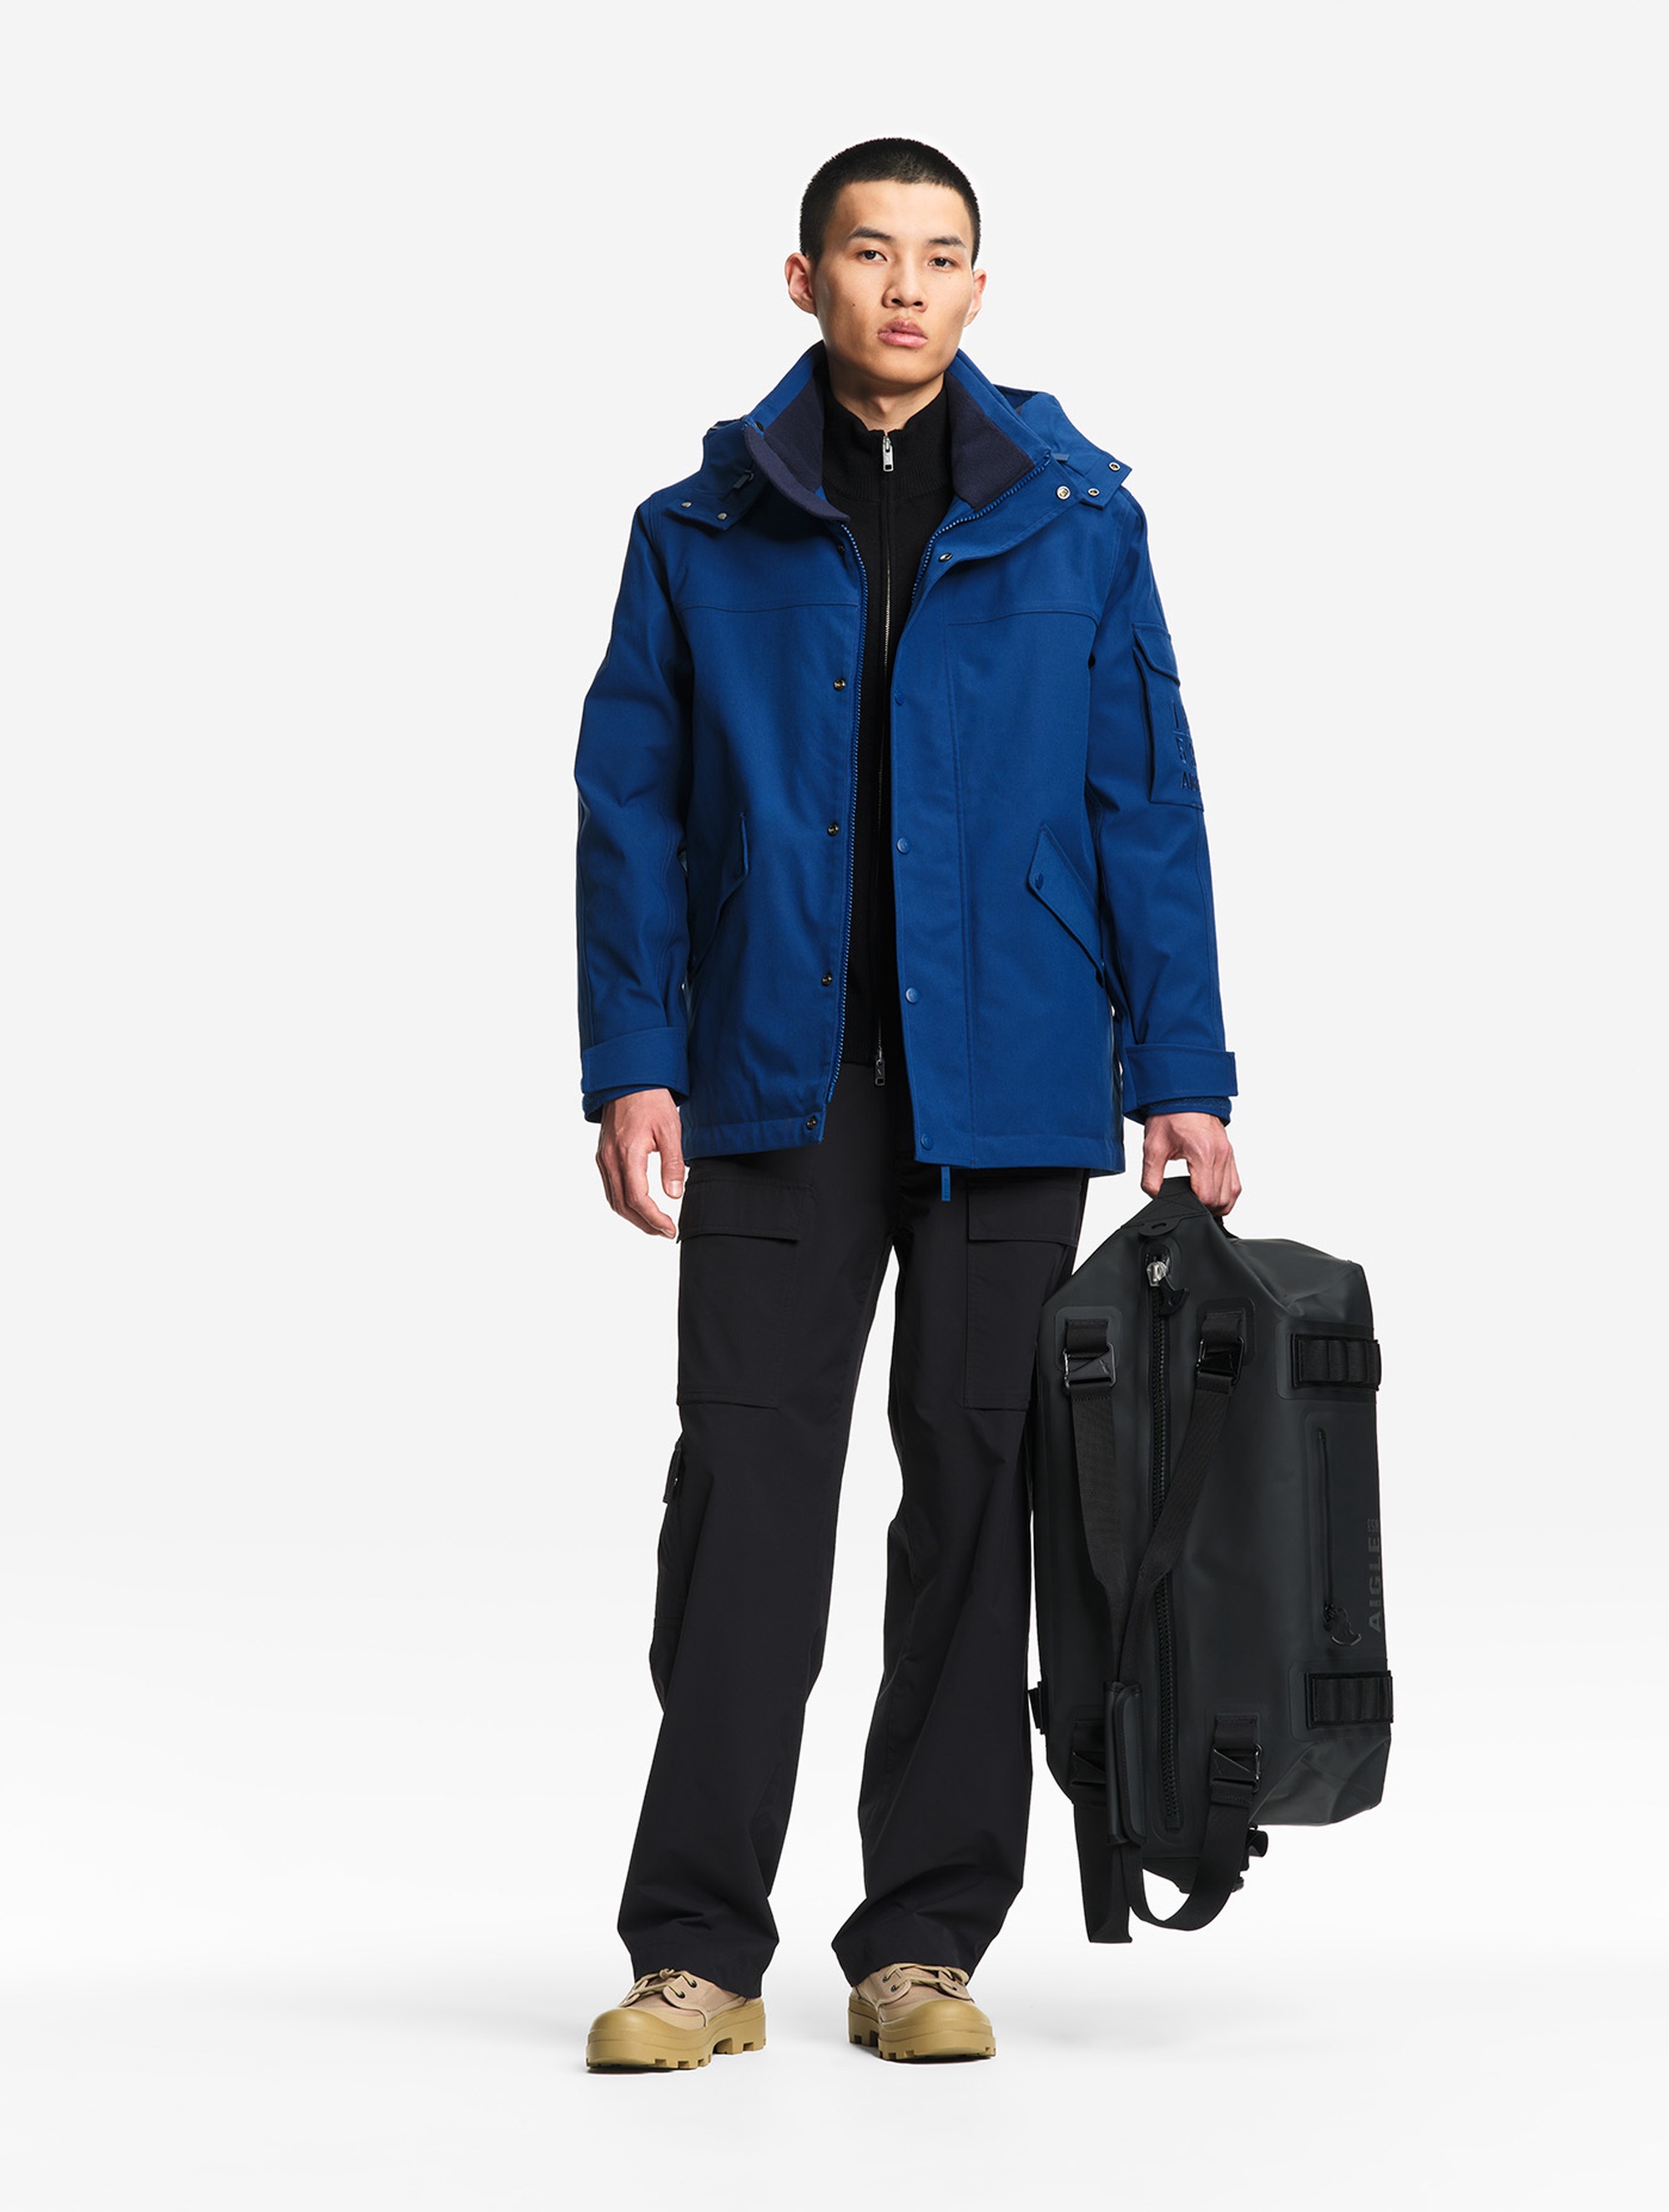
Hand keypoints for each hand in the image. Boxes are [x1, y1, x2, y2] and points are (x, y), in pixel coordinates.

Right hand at [596, 1089, 685, 1237]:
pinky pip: (610, 1187)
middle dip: (644, 1224)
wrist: (628, 1079)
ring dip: (633, 1217)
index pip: (638, 1198)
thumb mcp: (670, 1130)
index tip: (670, 1229)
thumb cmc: (651, 1100)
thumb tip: (674, 1195)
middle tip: (665, 1232)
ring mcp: (603, 1157)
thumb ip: (672, 1164)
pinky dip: (623, 1203)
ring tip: (654, 1224)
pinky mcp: (603, 1155)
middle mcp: (610, 1159)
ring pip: (613, 1199)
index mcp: (628, 1153)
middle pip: (623, 1205)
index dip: (654, 1219)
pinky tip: (638, 1205)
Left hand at [1141, 1112, 1240, 1215]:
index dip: (1194, 1206)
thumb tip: (1155, 1197)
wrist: (1181, 1094)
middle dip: (1205, 1208)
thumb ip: (1151, 1177)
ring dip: (1218, 1203)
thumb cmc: (1169, 1116)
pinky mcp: (1229, 1153)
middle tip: (1188, 1203)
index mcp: (1203, 1153)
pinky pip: (1235, 1182)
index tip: (1182, 1202)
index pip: (1207, 1197)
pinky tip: (1212, 1194)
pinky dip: (1226, 1193)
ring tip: (1200, 1203)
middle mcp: (1221, 1154)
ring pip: (1232, 1194)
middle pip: (1222, 1200)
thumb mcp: (1153, 1148)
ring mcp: (1228, 1154)